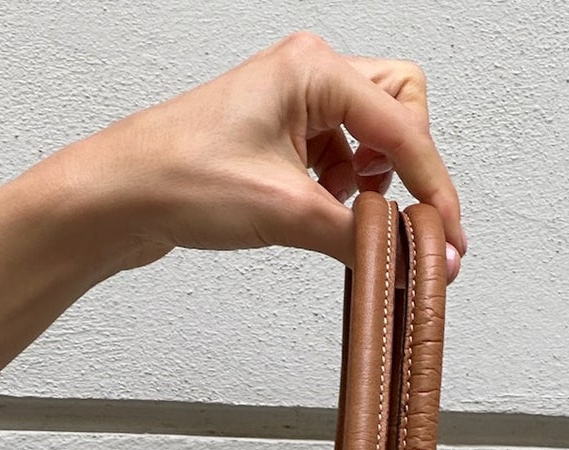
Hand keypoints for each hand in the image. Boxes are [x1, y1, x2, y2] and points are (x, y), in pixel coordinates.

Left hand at [81, 34, 466, 279]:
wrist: (121, 196)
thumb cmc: (180, 178)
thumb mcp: (286, 214)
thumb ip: (362, 239)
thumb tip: (411, 260)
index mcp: (314, 70)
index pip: (404, 126)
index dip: (434, 186)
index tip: (447, 236)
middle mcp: (308, 76)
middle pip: (400, 110)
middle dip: (402, 166)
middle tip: (389, 213)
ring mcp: (294, 104)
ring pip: (370, 136)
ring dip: (368, 182)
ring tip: (337, 214)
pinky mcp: (281, 137)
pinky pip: (339, 158)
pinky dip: (341, 192)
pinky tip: (316, 215)